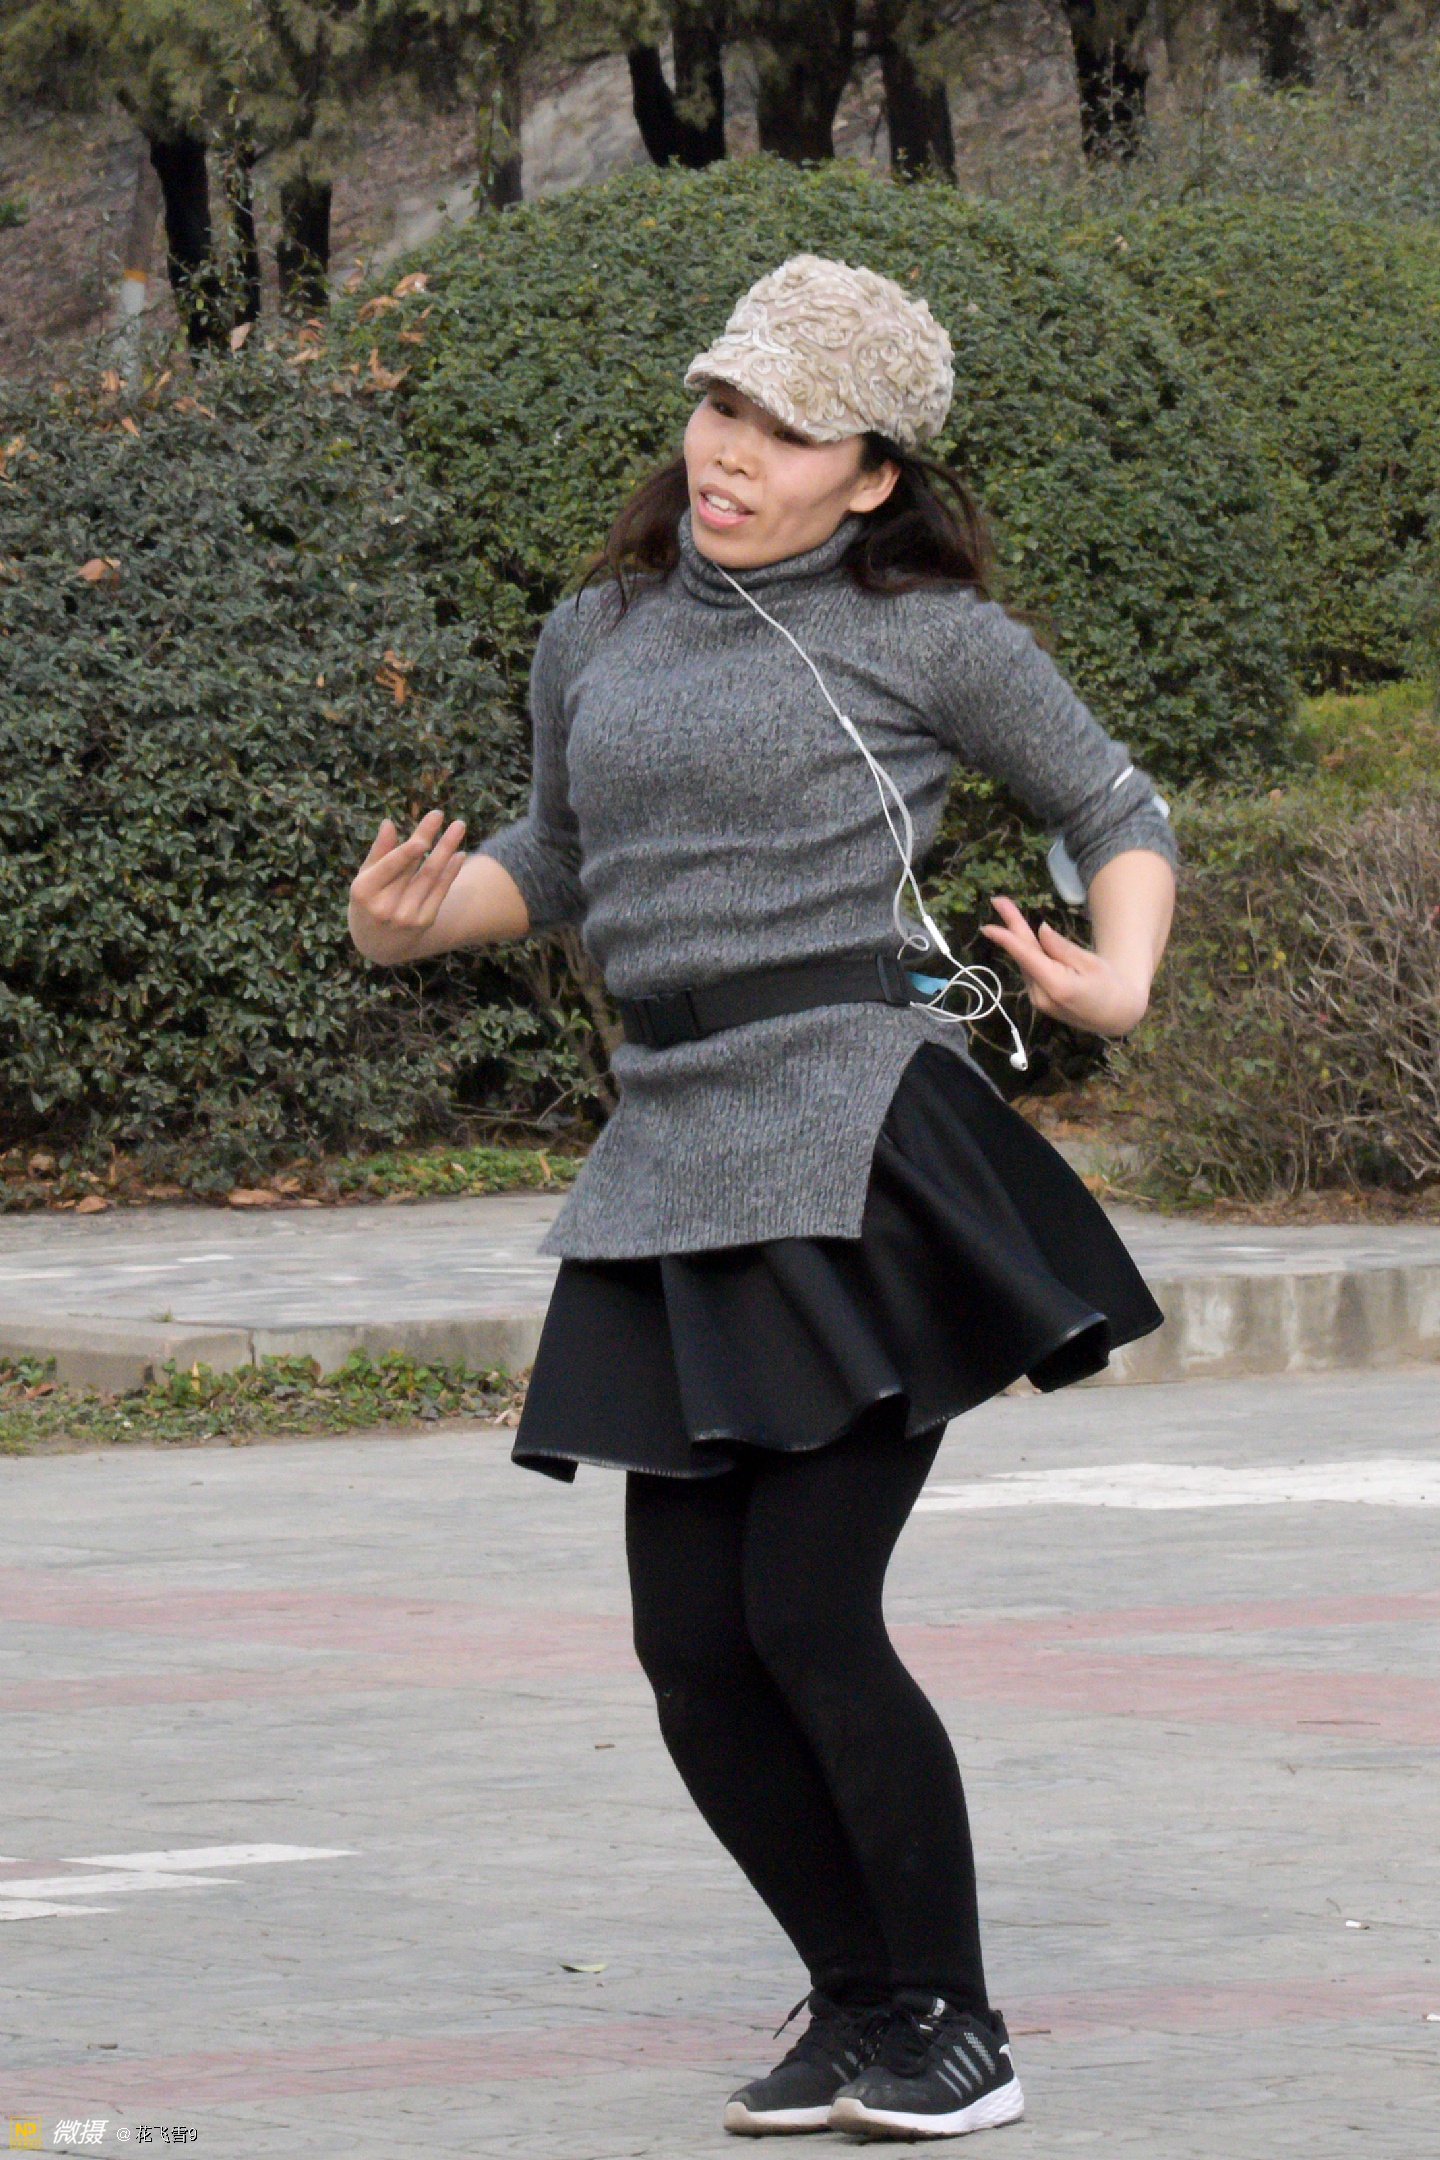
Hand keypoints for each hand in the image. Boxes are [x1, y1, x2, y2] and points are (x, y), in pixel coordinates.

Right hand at [348, 810, 467, 963]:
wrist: (378, 944)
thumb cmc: (368, 902)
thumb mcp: (364, 878)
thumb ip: (378, 852)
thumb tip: (388, 823)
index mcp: (364, 892)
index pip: (390, 866)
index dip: (409, 849)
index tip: (424, 830)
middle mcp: (385, 907)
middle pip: (414, 867)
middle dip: (430, 838)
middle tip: (441, 814)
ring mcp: (406, 917)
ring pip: (432, 877)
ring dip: (447, 849)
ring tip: (459, 827)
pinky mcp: (424, 921)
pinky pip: (441, 891)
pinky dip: (451, 871)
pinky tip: (459, 854)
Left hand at [980, 895, 1150, 1036]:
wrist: (1115, 1017)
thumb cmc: (1110, 986)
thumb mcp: (1091, 963)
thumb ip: (1062, 948)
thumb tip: (1041, 930)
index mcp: (1057, 986)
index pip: (1027, 958)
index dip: (1007, 939)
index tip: (988, 926)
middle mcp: (1041, 995)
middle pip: (1023, 956)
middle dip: (1009, 929)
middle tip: (998, 901)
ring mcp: (1037, 1001)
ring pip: (1025, 963)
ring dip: (1017, 939)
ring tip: (1009, 911)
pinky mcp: (1038, 1001)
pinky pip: (1030, 971)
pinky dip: (1027, 953)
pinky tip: (1022, 936)